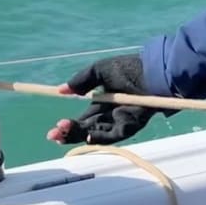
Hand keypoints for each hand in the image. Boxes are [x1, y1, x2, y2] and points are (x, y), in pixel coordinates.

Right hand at [46, 54, 163, 144]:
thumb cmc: (128, 68)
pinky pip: (115, 134)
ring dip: (81, 135)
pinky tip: (88, 135)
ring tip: (65, 133)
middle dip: (69, 133)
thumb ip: (81, 81)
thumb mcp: (100, 71)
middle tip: (53, 135)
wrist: (152, 71)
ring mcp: (120, 122)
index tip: (54, 129)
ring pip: (97, 134)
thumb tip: (61, 90)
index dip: (67, 126)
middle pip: (86, 129)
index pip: (81, 120)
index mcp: (101, 105)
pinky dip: (101, 136)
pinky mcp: (131, 124)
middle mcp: (109, 116)